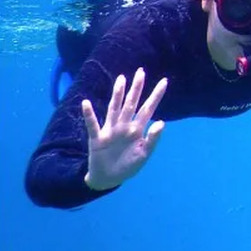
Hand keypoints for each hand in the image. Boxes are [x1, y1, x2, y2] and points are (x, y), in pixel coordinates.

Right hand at [81, 68, 167, 190]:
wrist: (108, 179)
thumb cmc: (128, 165)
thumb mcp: (144, 154)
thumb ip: (153, 139)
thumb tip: (162, 122)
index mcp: (137, 129)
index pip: (148, 109)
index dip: (156, 96)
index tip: (164, 81)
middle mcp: (124, 126)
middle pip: (131, 104)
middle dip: (136, 88)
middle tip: (141, 71)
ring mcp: (110, 130)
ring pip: (115, 109)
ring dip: (117, 95)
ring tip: (121, 79)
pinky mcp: (97, 139)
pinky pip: (92, 125)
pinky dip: (89, 115)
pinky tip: (86, 103)